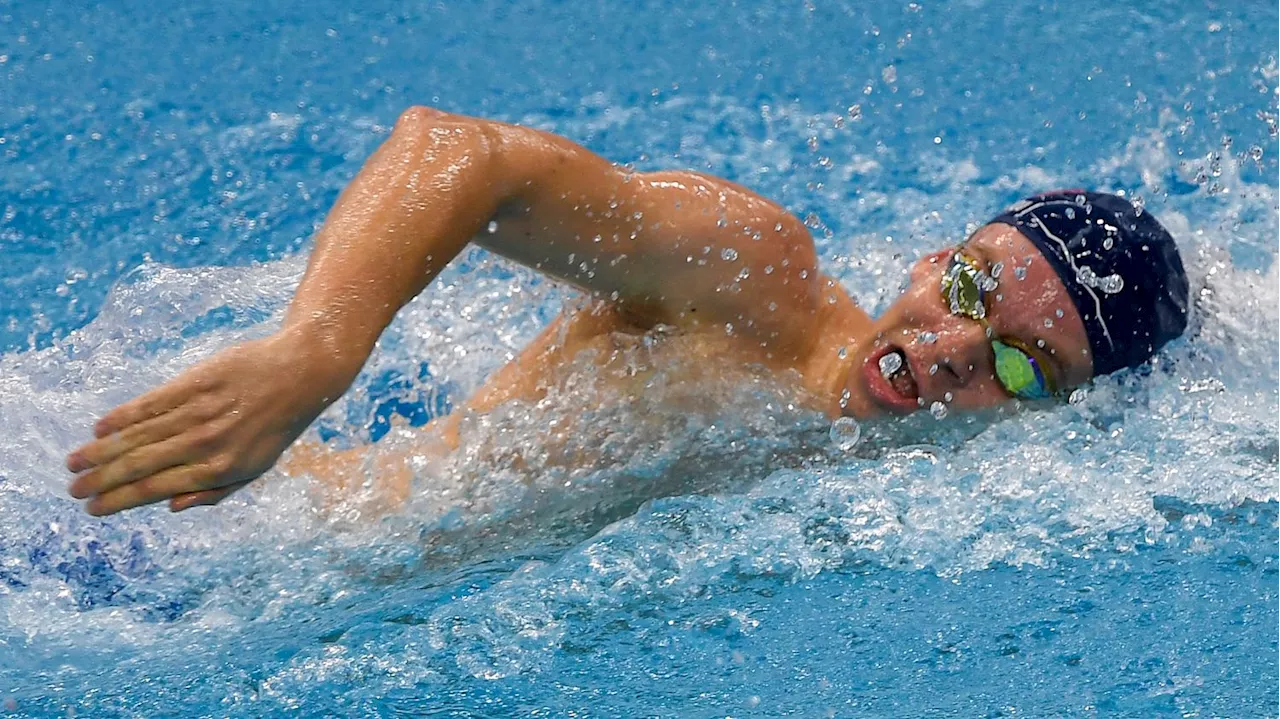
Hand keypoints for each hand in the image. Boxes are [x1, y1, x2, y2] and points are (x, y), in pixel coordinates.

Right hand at [66, 331, 344, 514]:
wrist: (300, 374)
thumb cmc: (273, 427)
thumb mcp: (254, 468)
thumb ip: (214, 492)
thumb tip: (171, 506)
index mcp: (221, 469)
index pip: (156, 489)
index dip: (119, 500)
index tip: (92, 508)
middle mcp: (207, 443)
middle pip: (140, 464)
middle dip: (101, 479)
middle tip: (72, 489)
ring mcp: (200, 411)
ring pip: (138, 435)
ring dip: (101, 451)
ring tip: (74, 462)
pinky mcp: (196, 382)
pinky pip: (151, 403)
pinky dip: (122, 417)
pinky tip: (100, 428)